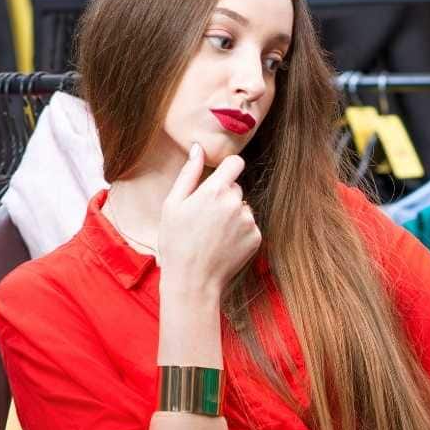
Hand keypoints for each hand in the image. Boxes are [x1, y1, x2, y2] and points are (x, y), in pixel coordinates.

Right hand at [158, 143, 262, 302]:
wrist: (193, 280)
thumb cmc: (177, 242)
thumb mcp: (173, 204)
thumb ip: (189, 173)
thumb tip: (198, 148)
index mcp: (215, 190)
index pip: (235, 163)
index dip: (228, 168)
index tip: (220, 178)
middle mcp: (236, 203)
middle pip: (236, 188)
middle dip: (224, 196)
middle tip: (205, 218)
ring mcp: (248, 222)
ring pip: (243, 208)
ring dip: (233, 215)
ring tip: (213, 234)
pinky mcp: (256, 238)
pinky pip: (249, 226)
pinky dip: (239, 232)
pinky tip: (223, 244)